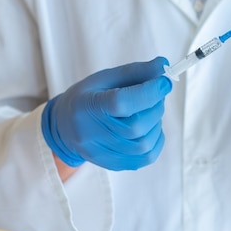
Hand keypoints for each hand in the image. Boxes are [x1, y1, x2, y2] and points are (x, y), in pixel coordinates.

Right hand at [42, 57, 172, 169]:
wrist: (65, 128)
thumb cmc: (87, 97)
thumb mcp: (105, 78)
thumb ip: (135, 72)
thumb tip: (163, 66)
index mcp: (87, 106)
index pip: (121, 102)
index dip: (148, 92)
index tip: (164, 81)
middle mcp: (92, 134)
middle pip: (136, 125)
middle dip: (155, 105)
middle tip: (156, 93)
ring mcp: (103, 154)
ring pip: (145, 143)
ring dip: (156, 122)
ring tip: (148, 110)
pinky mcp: (115, 165)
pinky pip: (147, 156)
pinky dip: (156, 138)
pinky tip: (149, 126)